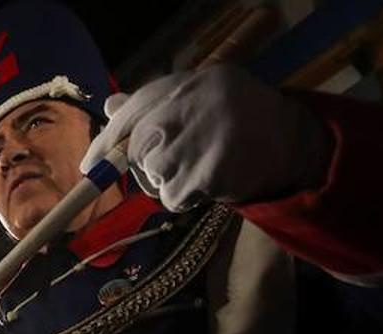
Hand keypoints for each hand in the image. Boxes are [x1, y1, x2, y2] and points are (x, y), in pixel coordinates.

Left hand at [81, 66, 332, 210]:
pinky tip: (210, 182)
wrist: (294, 140)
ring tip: (204, 166)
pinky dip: (186, 197)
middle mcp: (182, 109)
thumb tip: (110, 106)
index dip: (104, 144)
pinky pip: (172, 197)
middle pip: (136, 154)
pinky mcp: (202, 174)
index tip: (88, 166)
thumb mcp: (199, 95)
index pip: (127, 115)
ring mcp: (191, 142)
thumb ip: (155, 103)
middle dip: (149, 166)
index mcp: (181, 87)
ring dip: (170, 182)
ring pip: (152, 178)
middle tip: (181, 163)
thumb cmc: (242, 117)